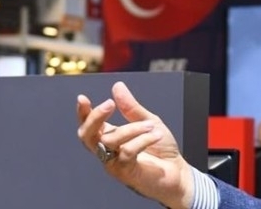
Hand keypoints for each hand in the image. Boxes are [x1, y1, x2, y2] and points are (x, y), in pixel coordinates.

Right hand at [76, 81, 193, 208]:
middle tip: (109, 104)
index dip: (82, 112)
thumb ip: (131, 107)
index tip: (82, 98)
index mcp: (108, 136)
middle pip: (86, 135)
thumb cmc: (161, 150)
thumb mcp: (148, 122)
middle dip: (94, 118)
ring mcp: (113, 163)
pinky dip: (142, 140)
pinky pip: (127, 151)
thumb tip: (117, 86)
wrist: (179, 174)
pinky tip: (156, 135)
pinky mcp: (124, 172)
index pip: (87, 124)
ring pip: (109, 141)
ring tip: (150, 125)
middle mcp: (106, 150)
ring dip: (131, 129)